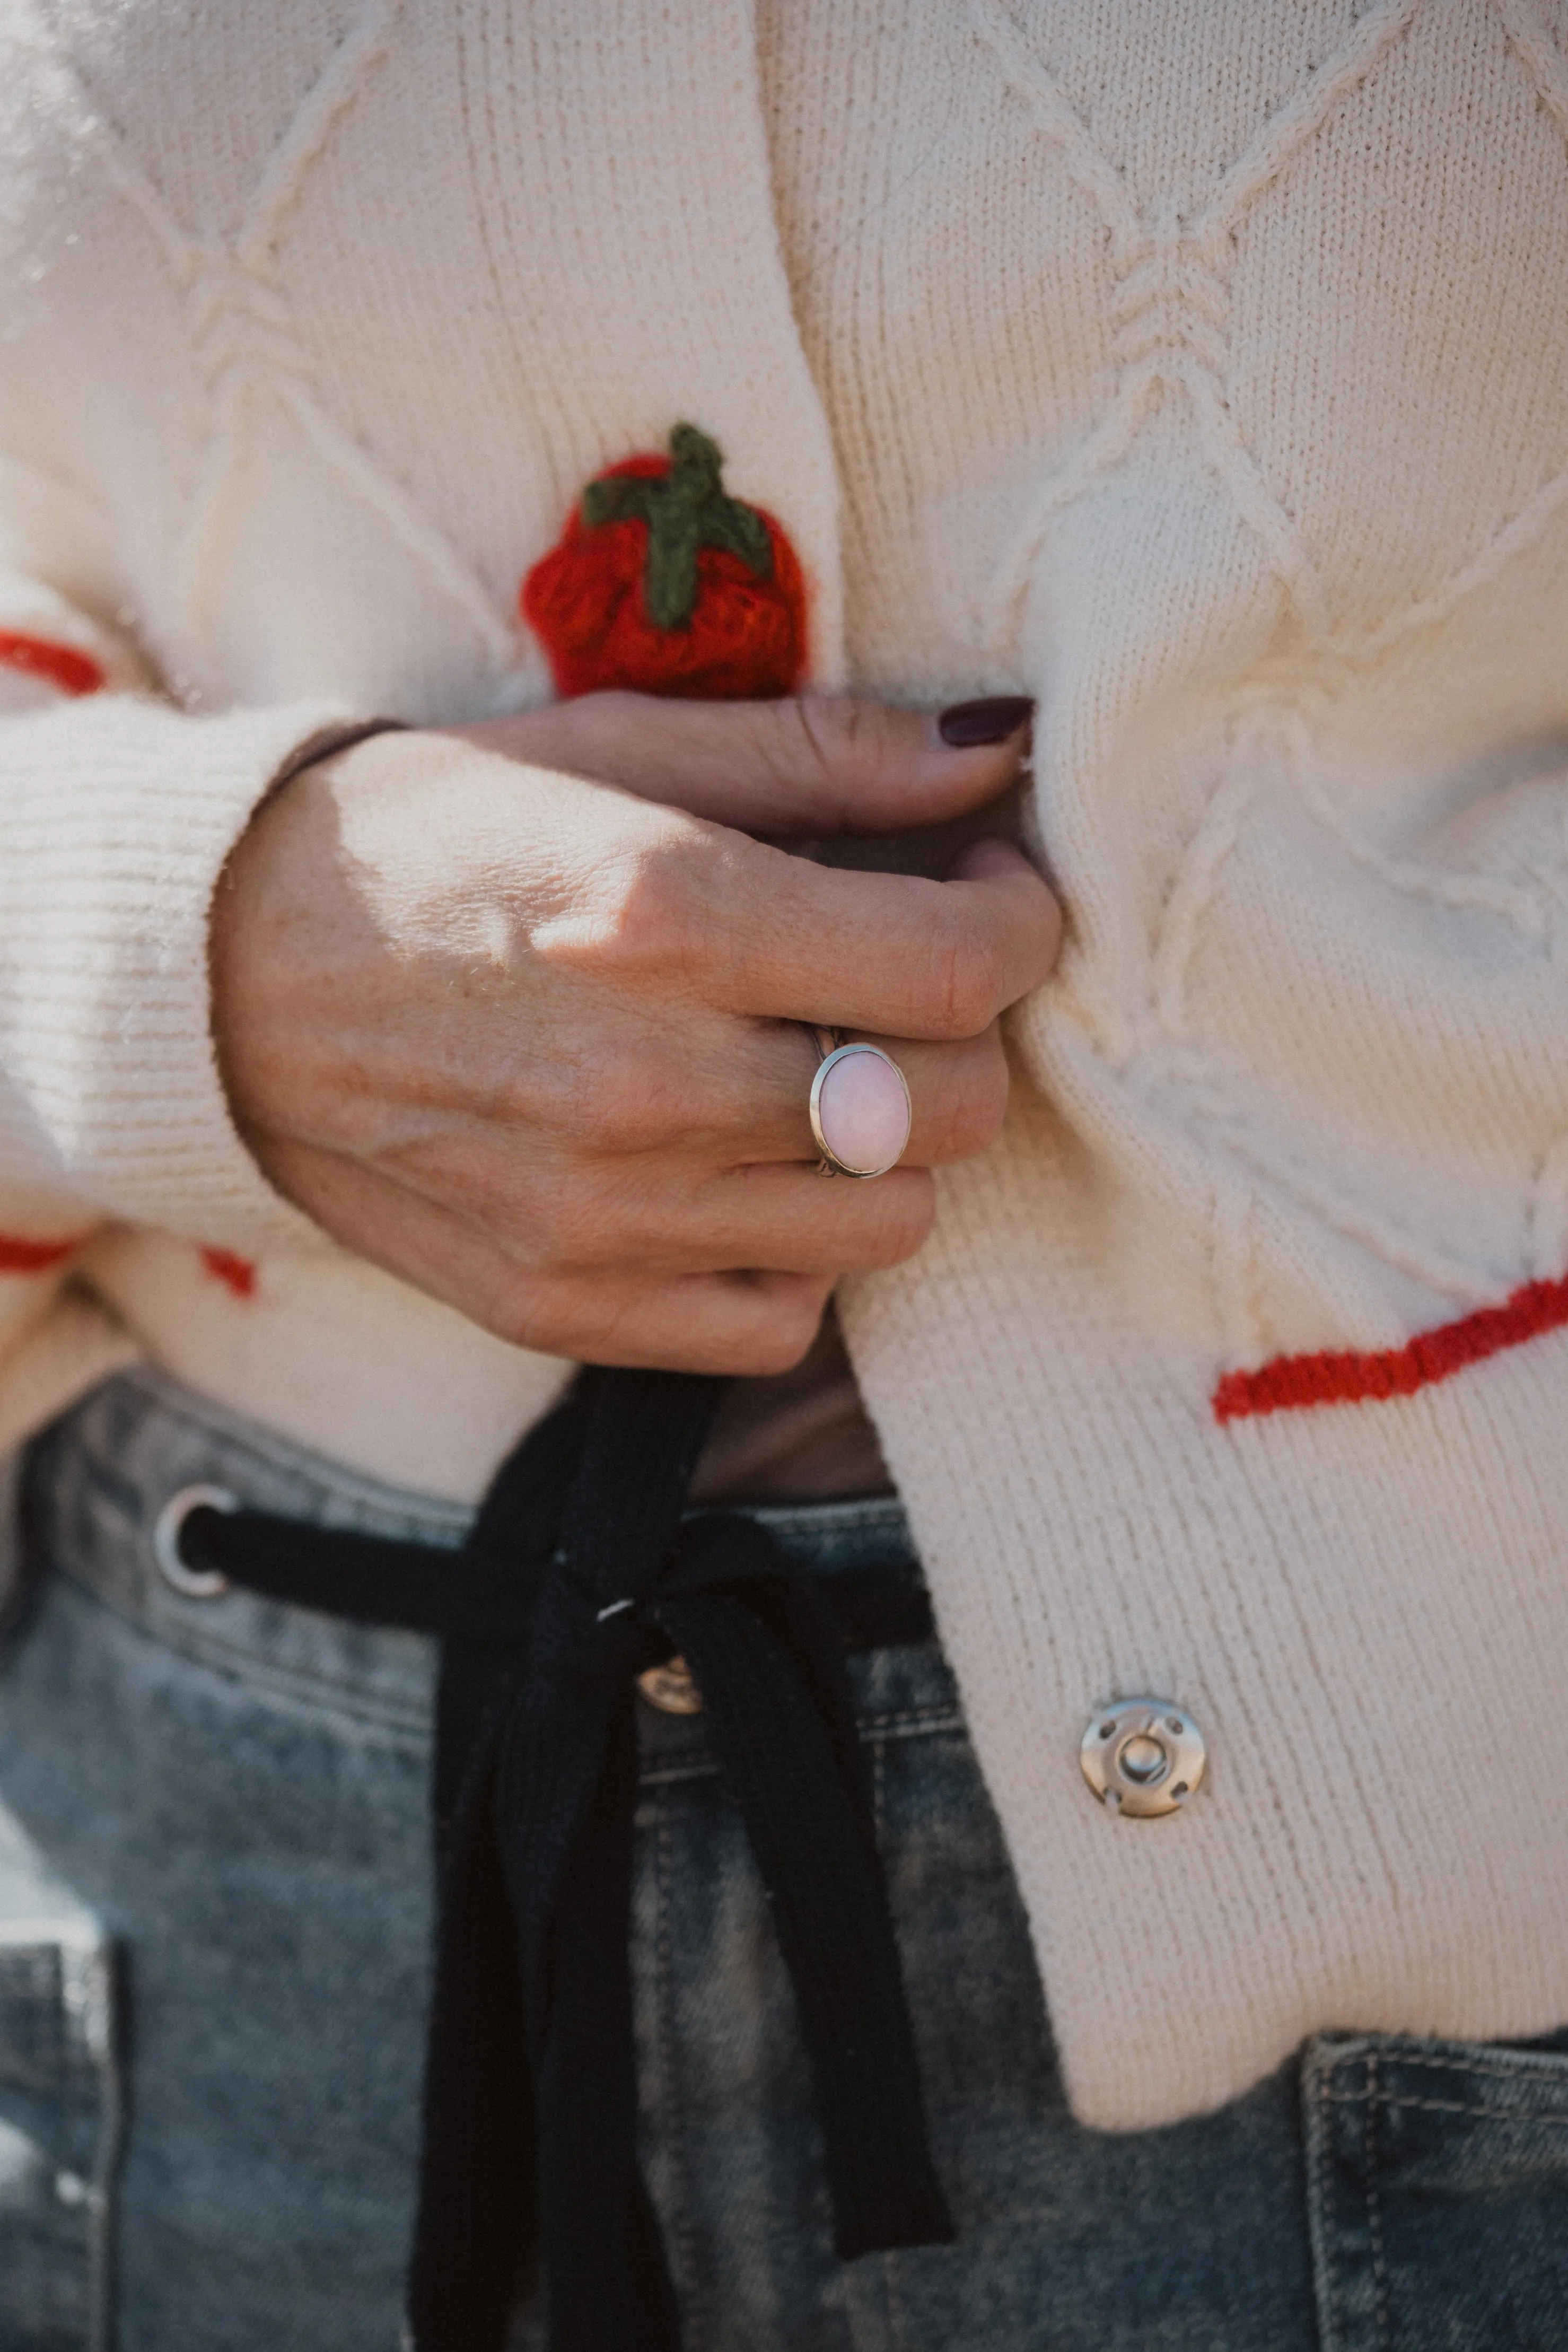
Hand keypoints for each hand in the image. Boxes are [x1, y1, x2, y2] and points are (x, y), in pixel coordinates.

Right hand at [210, 694, 1060, 1371]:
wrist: (217, 976)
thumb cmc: (427, 837)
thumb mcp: (613, 746)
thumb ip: (823, 753)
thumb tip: (998, 751)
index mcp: (666, 915)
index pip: (962, 968)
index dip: (1020, 923)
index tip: (986, 888)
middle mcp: (645, 1084)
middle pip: (947, 1111)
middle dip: (966, 1037)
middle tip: (903, 981)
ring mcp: (598, 1219)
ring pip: (882, 1228)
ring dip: (886, 1150)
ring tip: (813, 1075)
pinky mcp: (557, 1305)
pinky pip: (776, 1324)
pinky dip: (792, 1255)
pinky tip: (740, 1173)